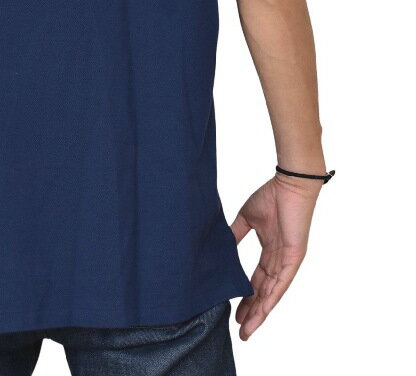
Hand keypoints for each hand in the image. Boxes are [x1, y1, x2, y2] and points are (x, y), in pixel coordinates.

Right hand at [231, 173, 320, 340]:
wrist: (290, 184)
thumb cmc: (272, 196)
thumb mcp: (247, 218)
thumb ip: (236, 233)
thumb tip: (221, 247)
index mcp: (270, 251)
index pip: (256, 280)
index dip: (246, 297)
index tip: (234, 311)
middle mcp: (279, 260)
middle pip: (263, 292)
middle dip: (252, 312)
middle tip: (240, 330)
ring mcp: (287, 261)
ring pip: (272, 293)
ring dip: (260, 312)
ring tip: (248, 328)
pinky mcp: (295, 257)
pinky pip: (282, 282)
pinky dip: (272, 297)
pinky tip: (263, 311)